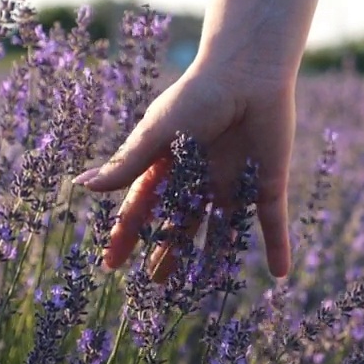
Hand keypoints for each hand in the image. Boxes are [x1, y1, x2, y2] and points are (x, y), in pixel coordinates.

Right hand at [74, 60, 294, 279]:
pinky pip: (272, 220)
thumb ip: (127, 164)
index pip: (143, 206)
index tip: (111, 263)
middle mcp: (202, 175)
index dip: (127, 234)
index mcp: (172, 162)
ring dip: (215, 260)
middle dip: (168, 252)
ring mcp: (236, 180)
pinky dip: (278, 246)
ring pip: (223, 230)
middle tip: (155, 284)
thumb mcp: (159, 132)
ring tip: (202, 290)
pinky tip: (280, 274)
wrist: (248, 73)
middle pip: (181, 223)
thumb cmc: (198, 95)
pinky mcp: (269, 182)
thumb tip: (83, 187)